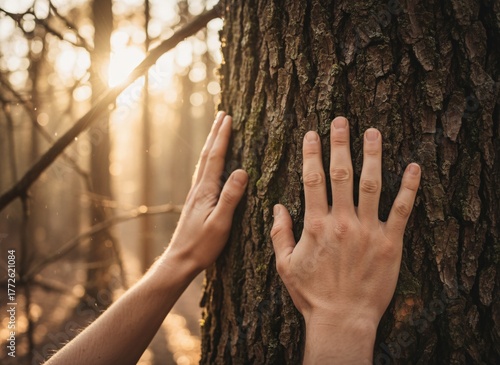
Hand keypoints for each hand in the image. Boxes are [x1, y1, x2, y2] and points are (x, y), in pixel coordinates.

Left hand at [166, 111, 247, 276]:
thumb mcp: (220, 223)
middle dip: (215, 134)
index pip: (215, 157)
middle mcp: (198, 189)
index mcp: (205, 191)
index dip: (222, 137)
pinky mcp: (196, 203)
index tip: (227, 118)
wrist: (179, 260)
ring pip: (204, 163)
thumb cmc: (201, 245)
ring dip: (211, 145)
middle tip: (221, 115)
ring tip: (216, 133)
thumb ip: (230, 196)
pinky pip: (203, 174)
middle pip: (207, 155)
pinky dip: (209, 161)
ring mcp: (195, 196)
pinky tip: (210, 165)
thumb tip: (242, 171)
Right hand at [271, 117, 420, 363]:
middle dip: (340, 144)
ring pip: (371, 184)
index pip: (312, 179)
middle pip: (341, 174)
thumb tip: (276, 206)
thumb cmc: (312, 294)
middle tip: (342, 121)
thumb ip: (279, 233)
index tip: (312, 133)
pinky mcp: (390, 243)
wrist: (342, 319)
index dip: (312, 153)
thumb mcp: (284, 265)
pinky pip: (401, 210)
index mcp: (315, 224)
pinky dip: (408, 188)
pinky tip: (413, 167)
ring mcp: (368, 230)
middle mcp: (342, 221)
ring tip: (373, 132)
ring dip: (372, 155)